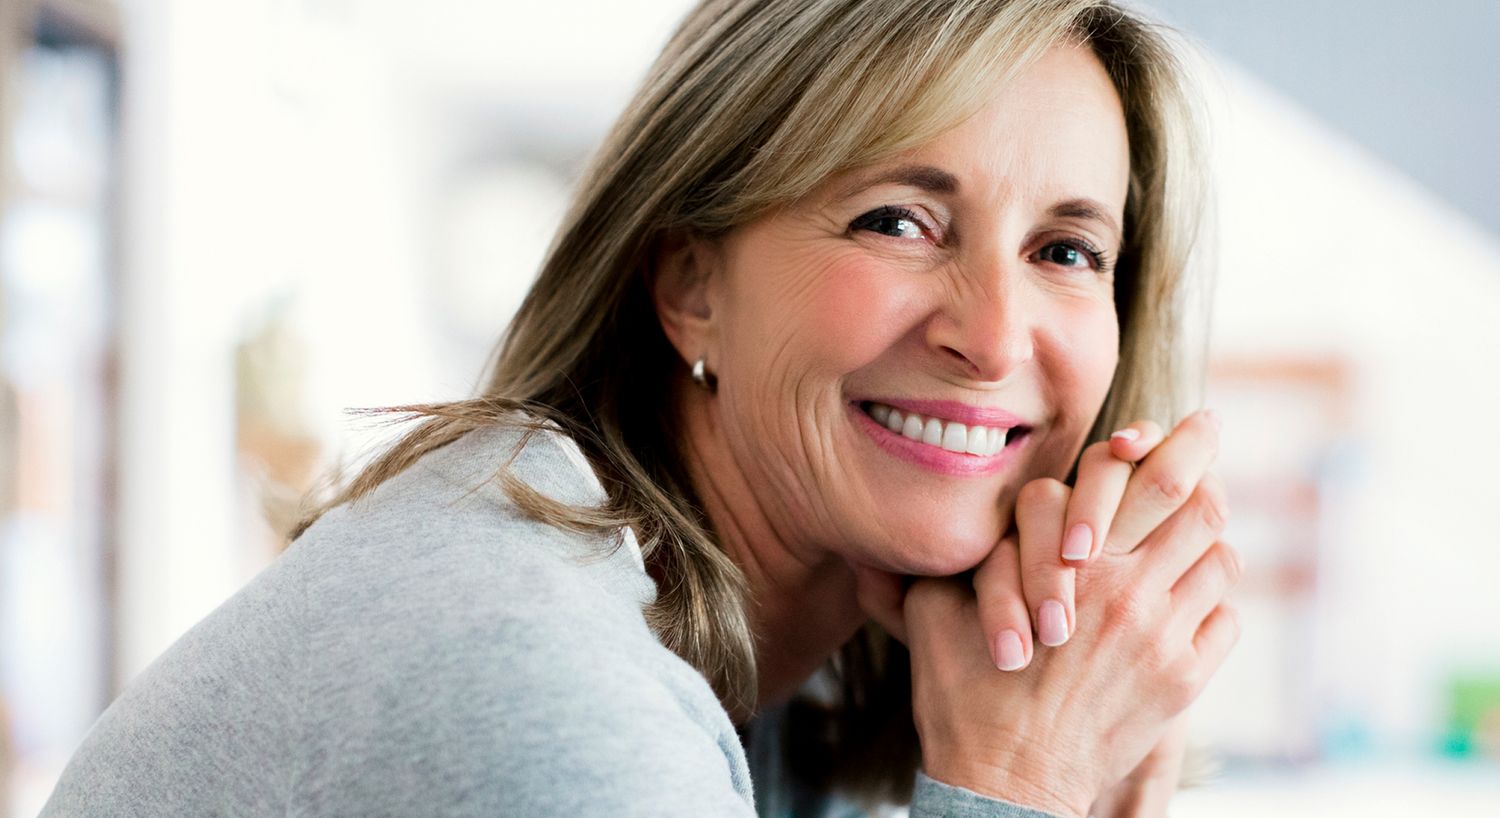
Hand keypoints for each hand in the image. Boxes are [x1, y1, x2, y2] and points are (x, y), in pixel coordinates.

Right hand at [853, 410, 1240, 815]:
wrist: (1004, 782)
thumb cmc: (964, 695)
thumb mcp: (937, 611)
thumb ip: (964, 555)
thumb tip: (966, 515)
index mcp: (1078, 567)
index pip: (1155, 481)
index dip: (1179, 443)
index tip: (1191, 422)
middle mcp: (1133, 596)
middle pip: (1204, 509)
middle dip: (1209, 466)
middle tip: (1209, 439)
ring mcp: (1165, 642)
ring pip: (1218, 562)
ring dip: (1203, 539)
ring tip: (1186, 527)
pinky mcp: (1181, 684)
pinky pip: (1223, 620)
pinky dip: (1211, 600)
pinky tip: (1183, 598)